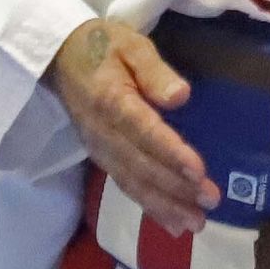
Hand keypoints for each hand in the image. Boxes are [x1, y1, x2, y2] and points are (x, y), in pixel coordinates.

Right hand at [51, 19, 219, 233]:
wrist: (59, 57)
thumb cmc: (104, 47)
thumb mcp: (130, 44)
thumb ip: (154, 71)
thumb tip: (181, 96)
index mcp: (111, 100)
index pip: (144, 131)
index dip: (170, 153)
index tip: (198, 171)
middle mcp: (103, 132)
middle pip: (141, 165)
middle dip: (176, 187)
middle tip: (210, 201)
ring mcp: (100, 148)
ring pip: (134, 182)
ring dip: (165, 205)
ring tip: (196, 223)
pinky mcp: (101, 158)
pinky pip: (126, 186)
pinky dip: (149, 207)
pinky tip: (173, 224)